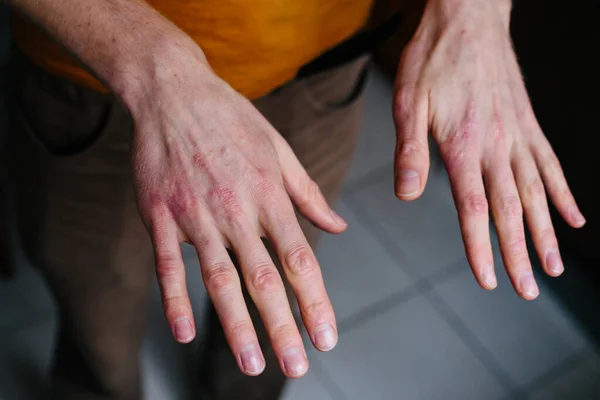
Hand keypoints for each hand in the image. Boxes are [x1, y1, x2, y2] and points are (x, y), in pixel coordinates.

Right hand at [129, 48, 346, 376]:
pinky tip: (182, 333)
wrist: (174, 92)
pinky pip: (167, 264)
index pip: (299, 259)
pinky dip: (174, 300)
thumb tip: (338, 227)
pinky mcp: (159, 214)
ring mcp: (195, 214)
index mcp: (270, 196)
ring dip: (235, 325)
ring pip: (218, 279)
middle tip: (296, 367)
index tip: (327, 338)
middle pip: (262, 278)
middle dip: (282, 327)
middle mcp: (236, 210)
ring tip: (251, 364)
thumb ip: (308, 195)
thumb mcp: (280, 151)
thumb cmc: (233, 120)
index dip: (315, 302)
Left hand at [392, 0, 584, 298]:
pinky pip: (550, 164)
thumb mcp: (407, 102)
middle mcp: (497, 146)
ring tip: (555, 266)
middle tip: (530, 290)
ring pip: (536, 193)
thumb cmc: (432, 58)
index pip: (475, 209)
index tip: (490, 280)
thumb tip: (406, 196)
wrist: (467, 17)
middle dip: (519, 253)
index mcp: (464, 146)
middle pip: (510, 210)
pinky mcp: (528, 123)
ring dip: (546, 232)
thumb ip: (410, 151)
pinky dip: (563, 193)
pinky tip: (574, 216)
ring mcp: (518, 135)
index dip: (481, 248)